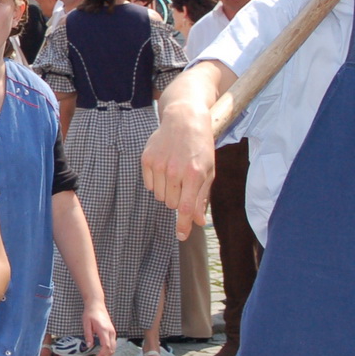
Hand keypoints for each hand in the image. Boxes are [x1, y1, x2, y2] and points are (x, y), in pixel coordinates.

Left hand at [80, 305, 117, 355]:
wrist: (97, 304)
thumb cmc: (90, 313)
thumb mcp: (86, 323)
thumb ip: (88, 335)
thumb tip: (89, 346)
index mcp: (104, 330)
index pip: (106, 347)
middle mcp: (110, 332)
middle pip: (111, 350)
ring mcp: (113, 332)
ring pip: (113, 348)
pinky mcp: (112, 332)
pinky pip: (112, 344)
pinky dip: (108, 351)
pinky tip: (102, 354)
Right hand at [141, 101, 216, 239]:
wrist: (184, 119)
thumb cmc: (200, 146)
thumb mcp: (208, 171)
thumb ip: (201, 197)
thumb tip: (196, 221)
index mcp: (193, 174)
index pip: (185, 207)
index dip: (182, 224)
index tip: (181, 236)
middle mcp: (174, 170)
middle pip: (171, 203)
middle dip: (178, 199)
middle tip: (184, 183)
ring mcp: (158, 165)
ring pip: (160, 196)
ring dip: (167, 191)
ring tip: (175, 172)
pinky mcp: (146, 159)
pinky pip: (149, 185)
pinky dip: (156, 182)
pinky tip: (165, 167)